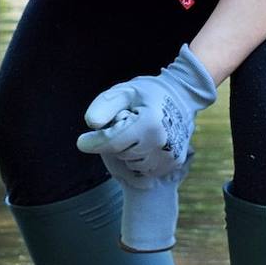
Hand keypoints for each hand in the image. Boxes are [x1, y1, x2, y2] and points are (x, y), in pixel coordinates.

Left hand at [75, 44, 216, 251]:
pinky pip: (141, 174)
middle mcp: (159, 147)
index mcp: (148, 128)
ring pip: (130, 168)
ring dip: (122, 156)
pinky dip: (133, 165)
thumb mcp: (126, 90)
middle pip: (119, 157)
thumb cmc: (150, 92)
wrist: (183, 98)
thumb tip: (89, 124)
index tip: (82, 142)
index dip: (93, 143)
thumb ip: (106, 104)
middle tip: (113, 129)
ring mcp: (167, 160)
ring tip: (130, 135)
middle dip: (111, 146)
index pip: (111, 144)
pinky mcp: (169, 168)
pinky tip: (137, 149)